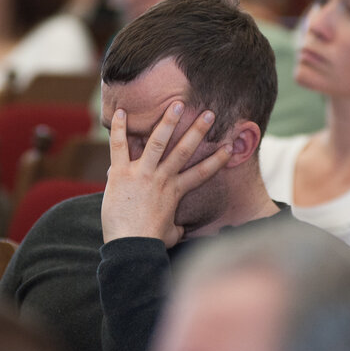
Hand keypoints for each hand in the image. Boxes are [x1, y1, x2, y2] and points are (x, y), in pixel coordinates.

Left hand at [101, 101, 232, 246]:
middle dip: (198, 130)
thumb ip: (177, 226)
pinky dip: (119, 129)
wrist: (131, 246)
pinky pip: (119, 147)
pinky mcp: (121, 174)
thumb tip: (181, 228)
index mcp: (175, 191)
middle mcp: (162, 178)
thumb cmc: (150, 242)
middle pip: (184, 150)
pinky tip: (121, 112)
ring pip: (157, 141)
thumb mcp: (170, 233)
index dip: (218, 160)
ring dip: (168, 121)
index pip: (202, 173)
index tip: (231, 147)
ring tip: (177, 104)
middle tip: (209, 112)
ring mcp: (142, 174)